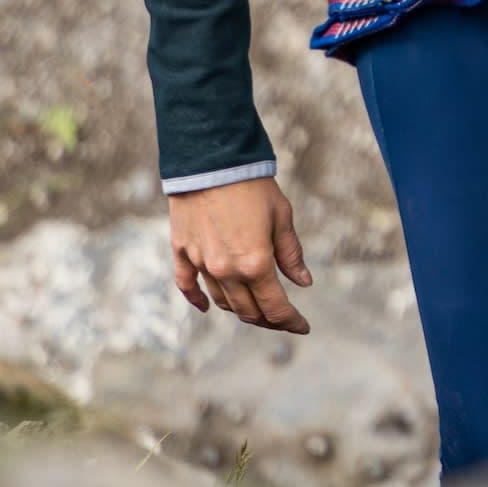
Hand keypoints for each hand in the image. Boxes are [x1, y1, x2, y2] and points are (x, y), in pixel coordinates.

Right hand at [168, 176, 311, 332]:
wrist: (211, 160)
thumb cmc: (253, 185)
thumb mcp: (281, 217)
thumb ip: (291, 254)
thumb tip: (304, 282)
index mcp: (256, 264)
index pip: (275, 307)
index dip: (291, 321)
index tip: (302, 326)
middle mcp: (227, 271)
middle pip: (249, 311)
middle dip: (269, 319)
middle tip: (282, 318)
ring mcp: (202, 263)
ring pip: (222, 302)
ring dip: (240, 310)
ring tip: (255, 308)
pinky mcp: (182, 252)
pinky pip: (187, 286)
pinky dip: (197, 300)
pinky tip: (206, 308)